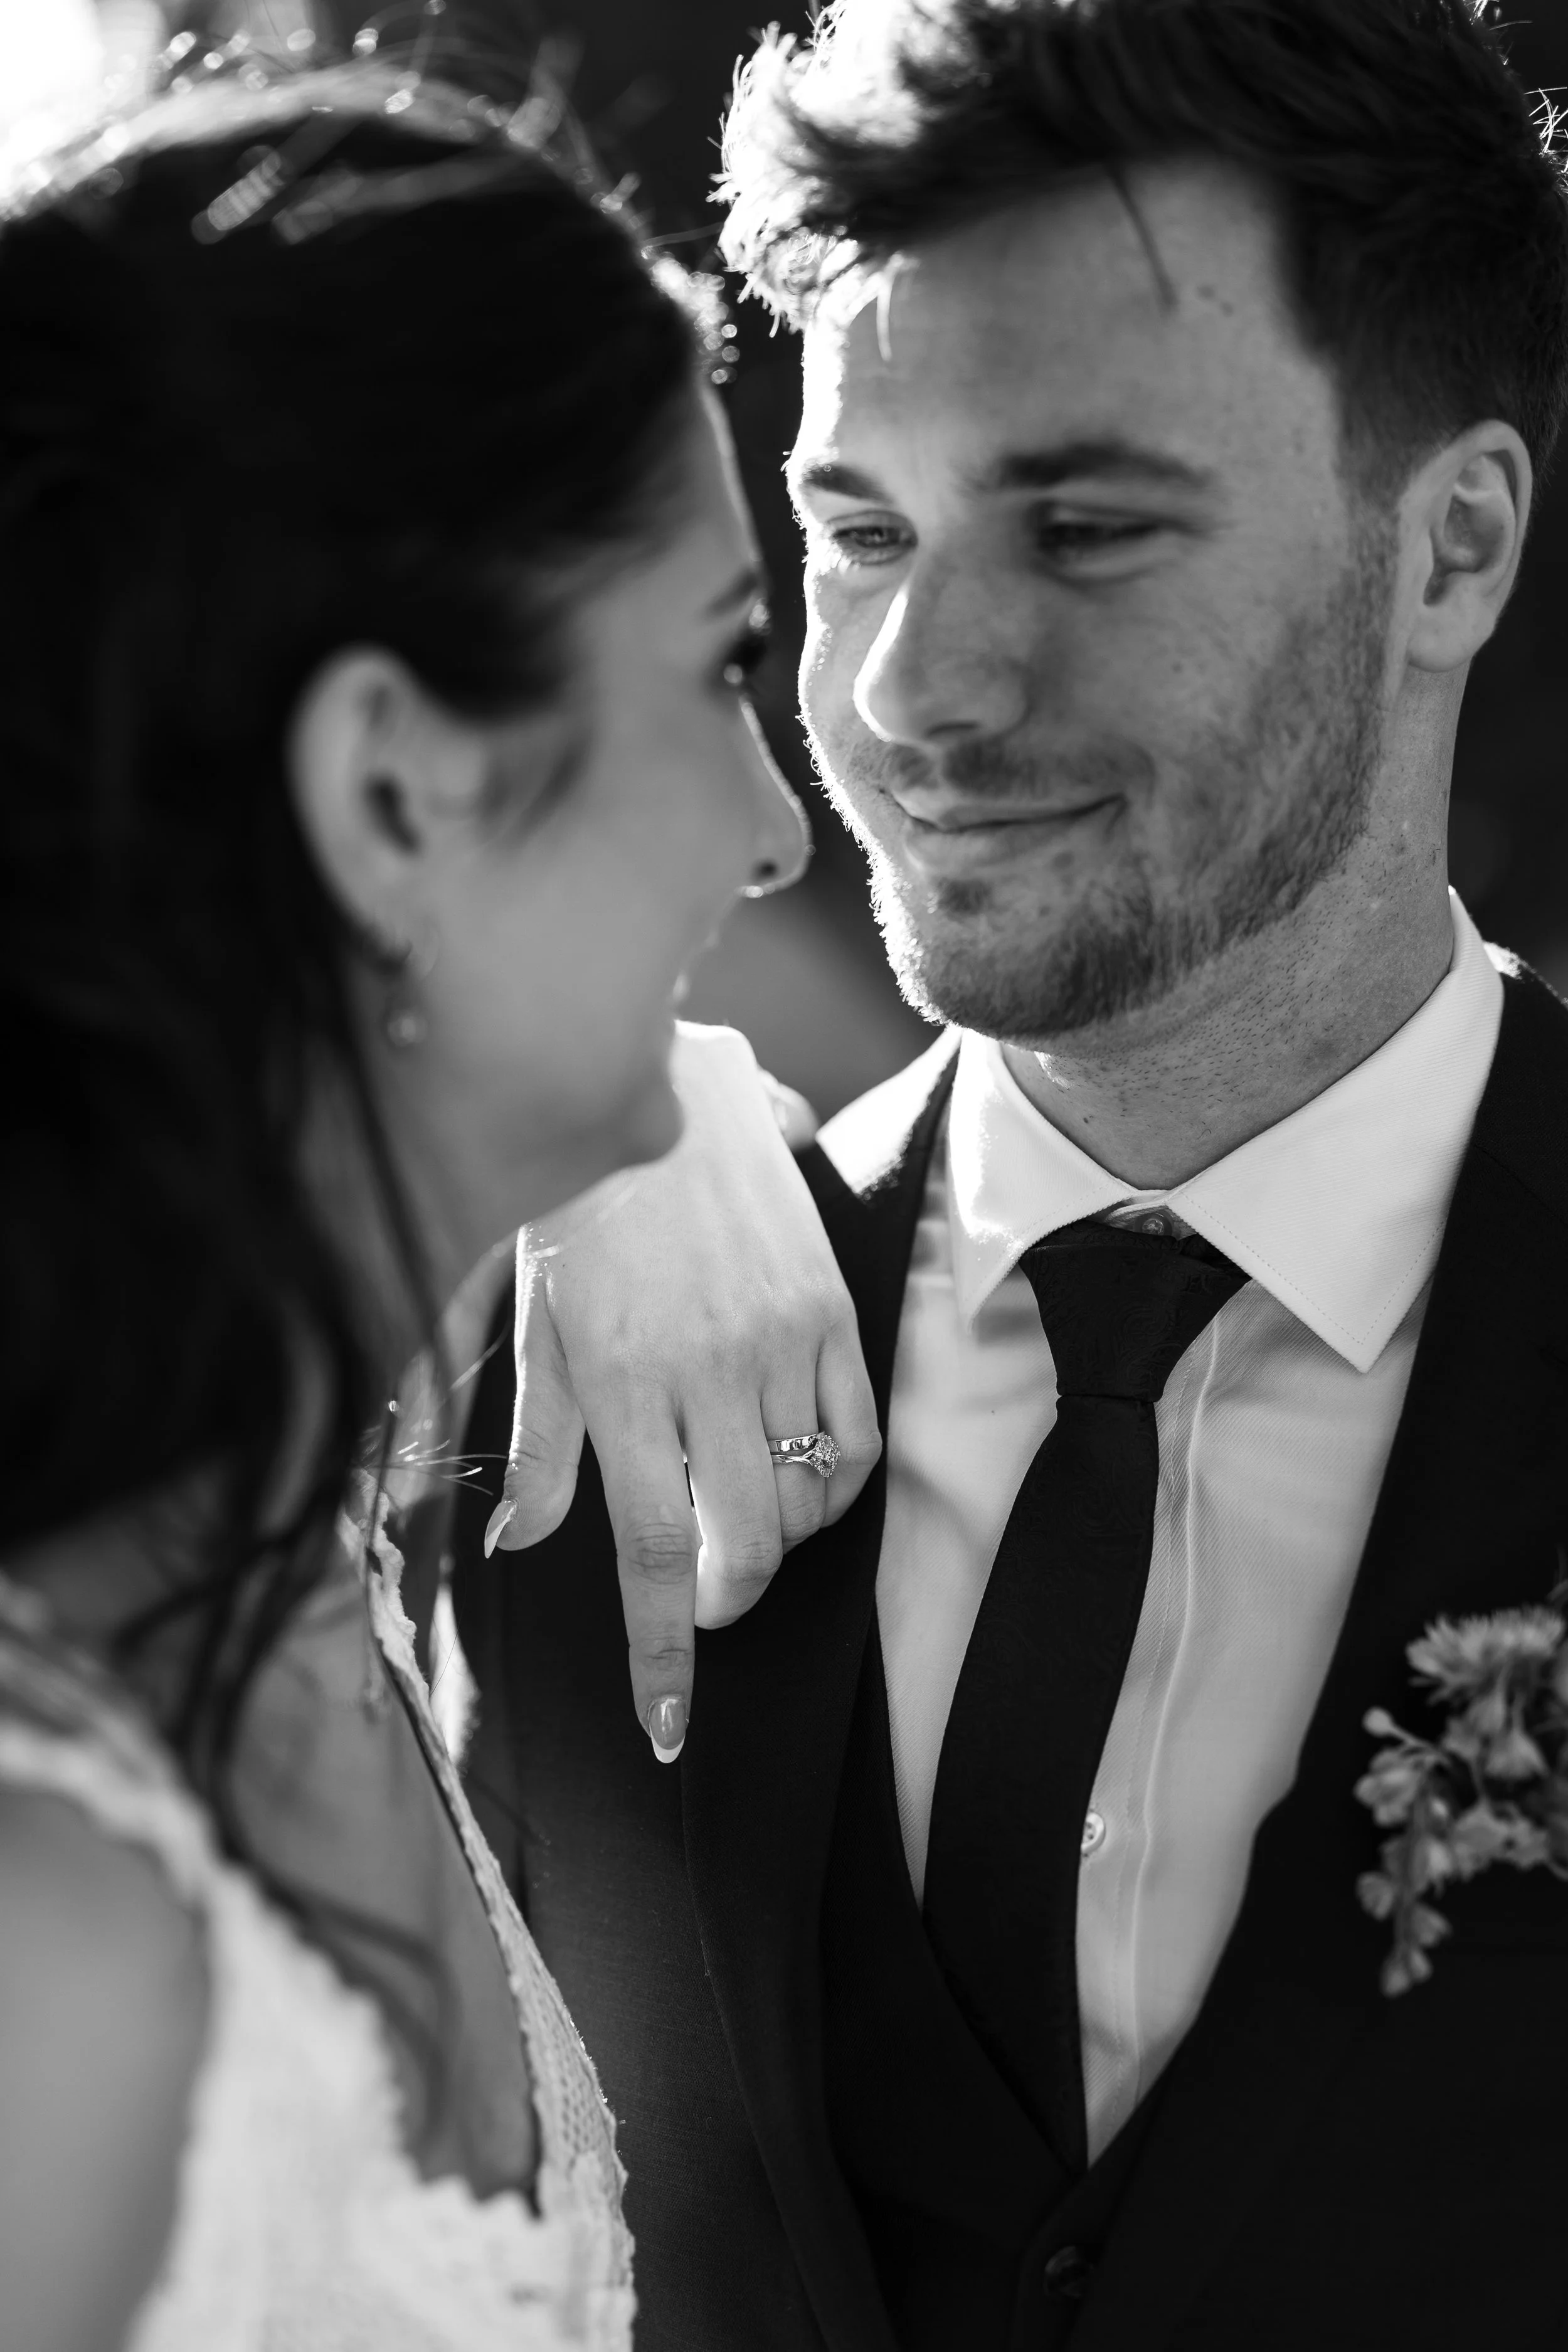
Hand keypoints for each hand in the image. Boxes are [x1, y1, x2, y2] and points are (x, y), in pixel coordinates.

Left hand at [483, 1024, 879, 1758]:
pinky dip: (834, 1485)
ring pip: (807, 1501)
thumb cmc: (580, 1212)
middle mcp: (709, 1372)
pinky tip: (798, 1473)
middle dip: (724, 1601)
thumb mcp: (533, 1324)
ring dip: (774, 1539)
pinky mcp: (834, 1314)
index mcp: (622, 1381)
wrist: (667, 1098)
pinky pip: (859, 1440)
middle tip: (699, 1596)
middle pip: (746, 1544)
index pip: (655, 1551)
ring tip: (738, 1512)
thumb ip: (540, 1442)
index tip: (667, 1727)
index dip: (663, 1653)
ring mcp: (784, 1342)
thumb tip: (524, 1542)